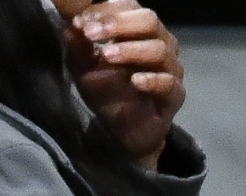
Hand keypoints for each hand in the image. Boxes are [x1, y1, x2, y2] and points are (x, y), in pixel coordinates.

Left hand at [61, 0, 185, 169]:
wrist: (123, 133)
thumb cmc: (107, 93)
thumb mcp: (84, 68)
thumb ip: (79, 47)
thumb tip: (72, 26)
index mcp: (140, 30)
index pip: (129, 7)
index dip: (105, 10)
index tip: (80, 22)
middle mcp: (160, 43)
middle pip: (148, 20)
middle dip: (117, 24)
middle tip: (91, 32)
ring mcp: (170, 69)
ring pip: (159, 49)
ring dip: (130, 49)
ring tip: (106, 56)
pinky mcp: (174, 96)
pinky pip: (168, 83)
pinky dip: (152, 79)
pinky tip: (134, 81)